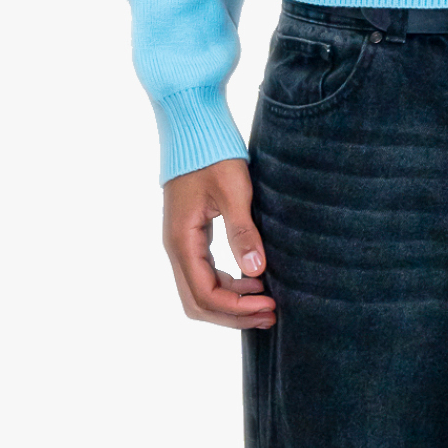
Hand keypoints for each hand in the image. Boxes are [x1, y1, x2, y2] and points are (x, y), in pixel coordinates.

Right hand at [162, 158, 275, 328]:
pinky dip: (228, 287)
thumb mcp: (233, 192)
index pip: (205, 294)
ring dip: (232, 304)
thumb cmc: (213, 156)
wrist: (193, 131)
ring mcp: (182, 244)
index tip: (269, 305)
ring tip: (267, 303)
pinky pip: (205, 274)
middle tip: (270, 315)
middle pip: (199, 302)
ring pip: (201, 291)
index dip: (237, 309)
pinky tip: (253, 282)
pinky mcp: (192, 237)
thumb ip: (242, 231)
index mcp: (182, 241)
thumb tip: (255, 271)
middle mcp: (177, 248)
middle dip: (234, 316)